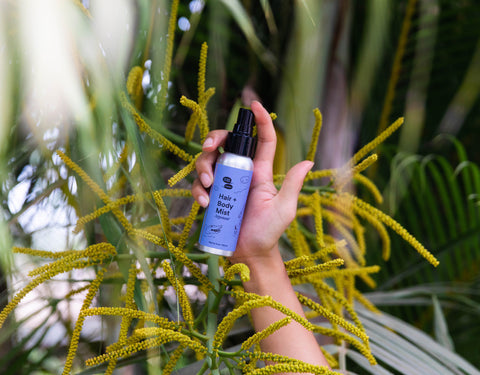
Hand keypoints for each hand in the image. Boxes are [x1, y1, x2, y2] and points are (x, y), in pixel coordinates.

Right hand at [192, 101, 312, 265]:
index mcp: (259, 170)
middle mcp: (240, 173)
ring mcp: (224, 185)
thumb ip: (293, 184)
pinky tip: (205, 202)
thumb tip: (308, 161)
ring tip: (208, 185)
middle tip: (209, 147)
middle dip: (214, 139)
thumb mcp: (284, 208)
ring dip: (203, 167)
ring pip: (207, 162)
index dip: (259, 121)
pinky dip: (198, 190)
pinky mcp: (211, 197)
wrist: (250, 254)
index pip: (262, 140)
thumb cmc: (269, 231)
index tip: (253, 104)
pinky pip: (198, 185)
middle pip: (224, 144)